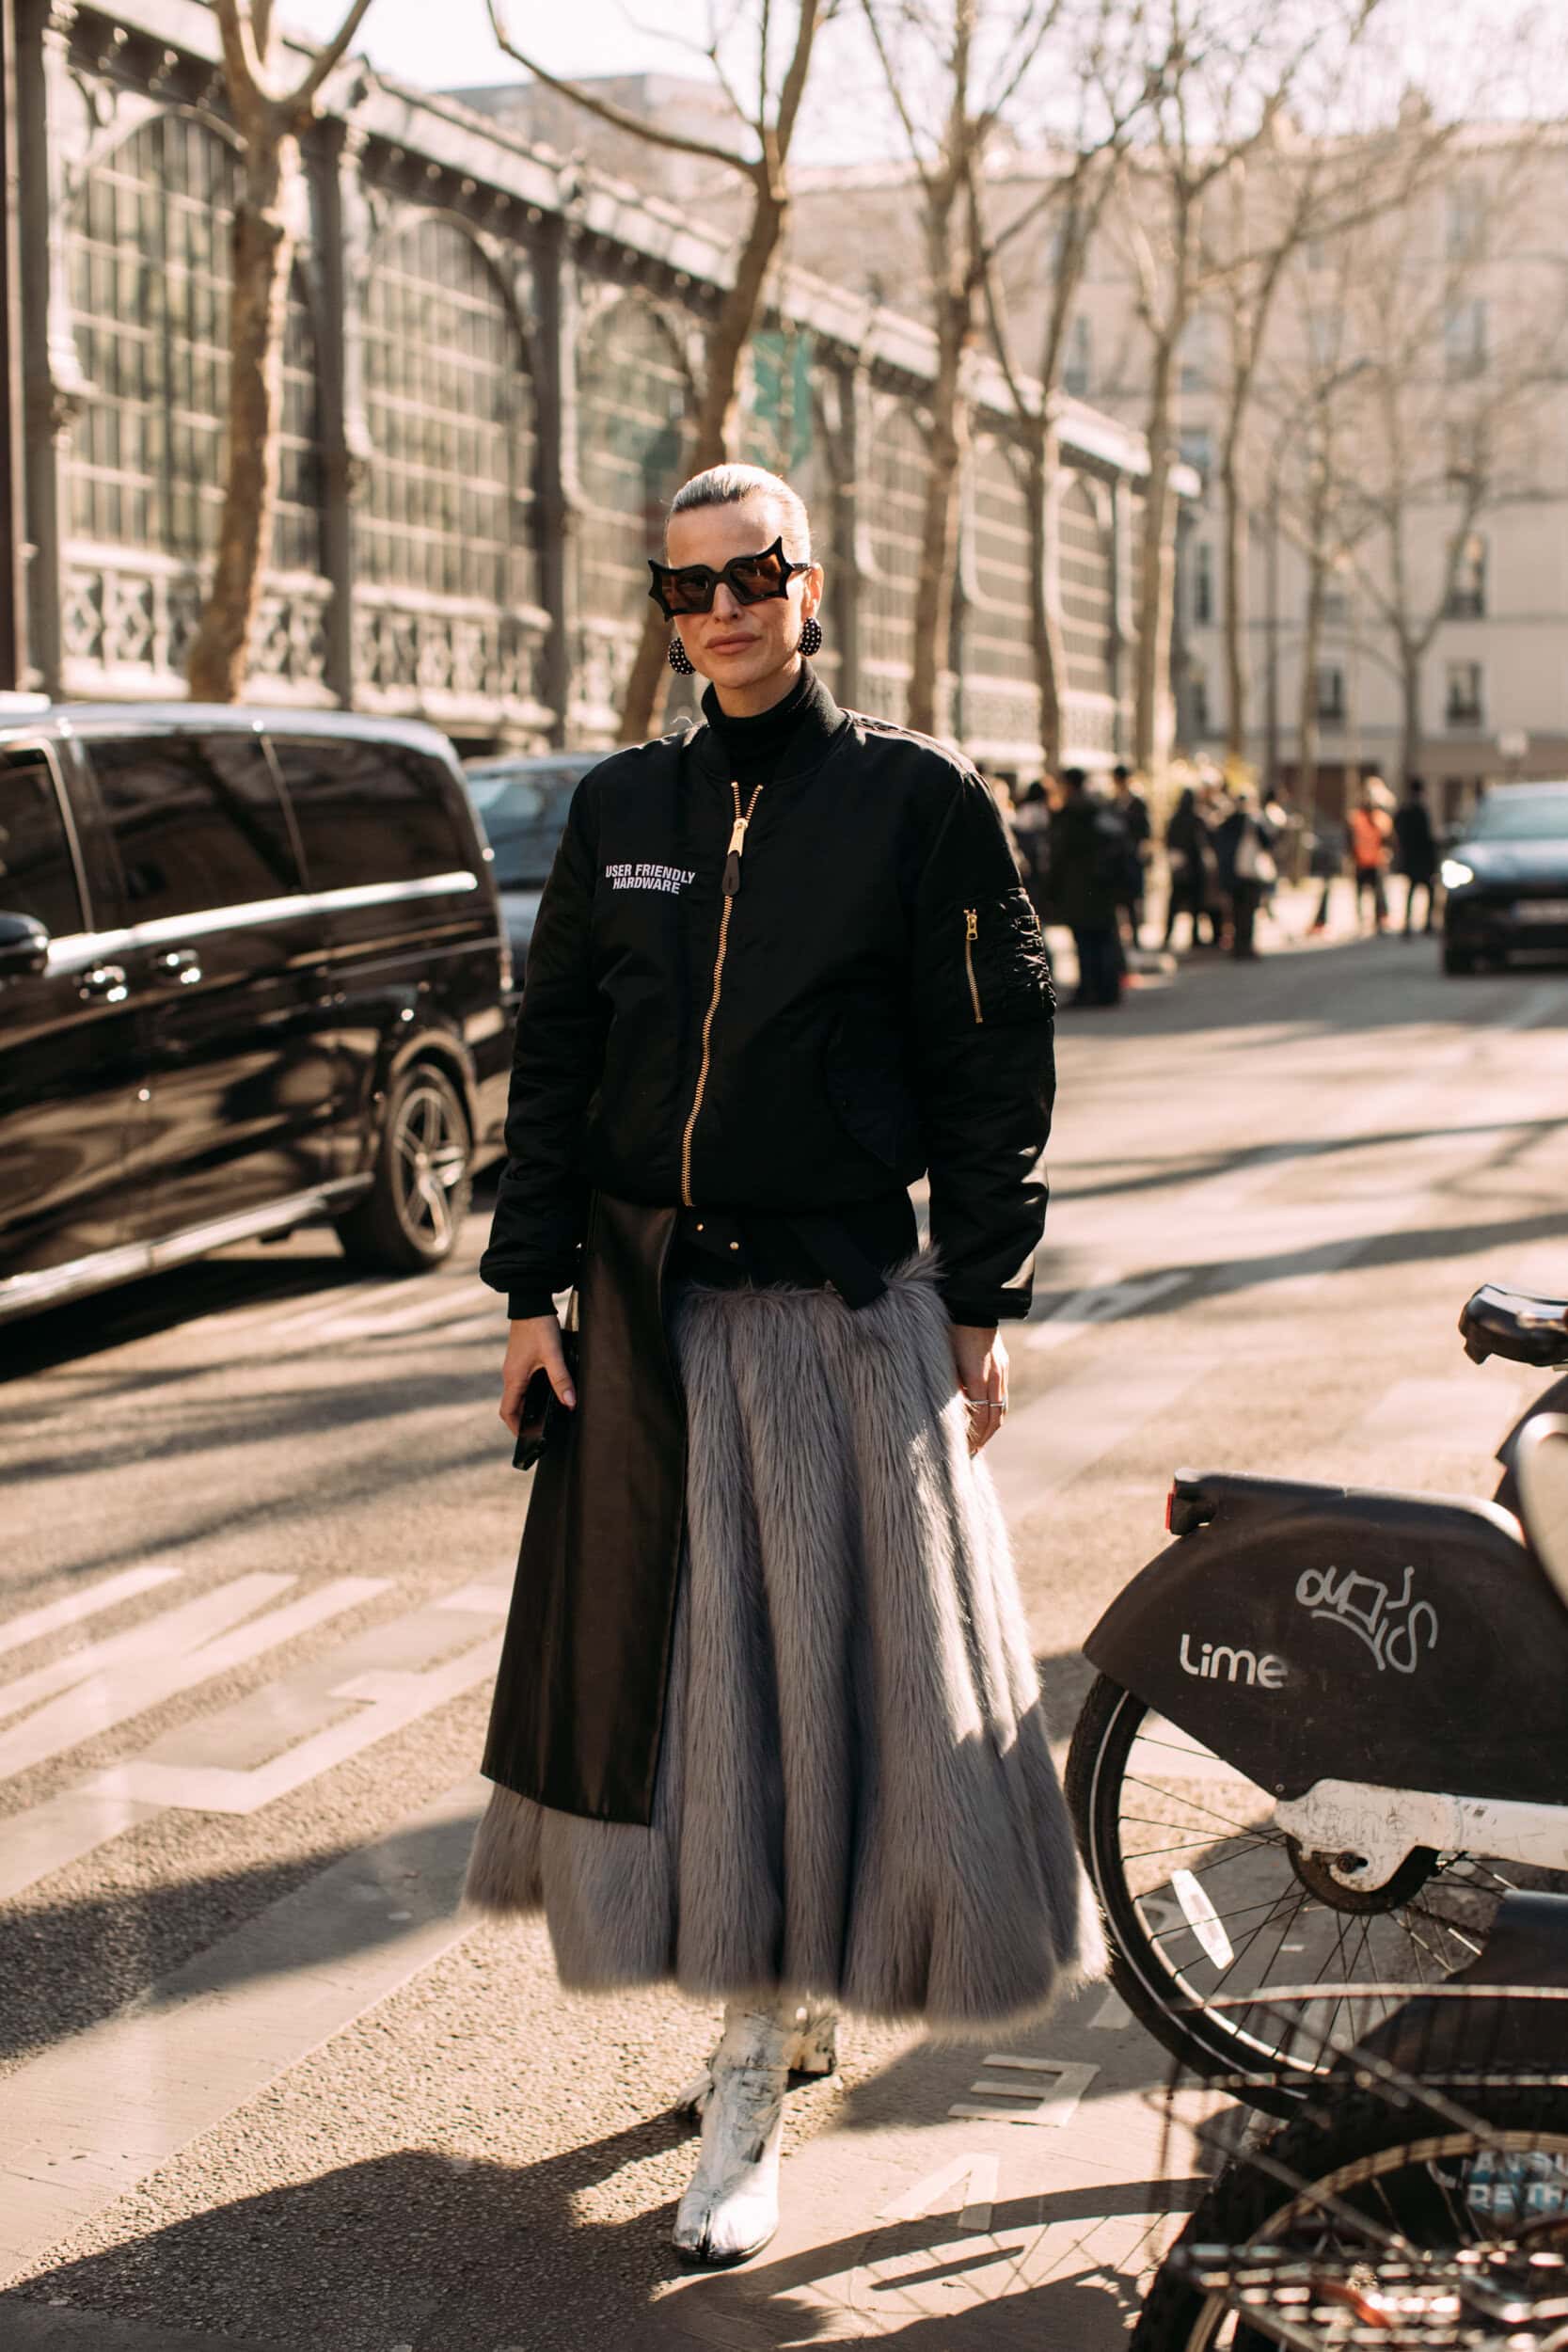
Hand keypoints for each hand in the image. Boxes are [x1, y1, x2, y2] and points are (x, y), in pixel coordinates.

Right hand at [499, 1313, 574, 1436]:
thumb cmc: (539, 1327)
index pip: (508, 1412)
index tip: (527, 1438)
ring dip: (528, 1406)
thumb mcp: (553, 1354)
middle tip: (540, 1430)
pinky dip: (531, 1393)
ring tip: (545, 1416)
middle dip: (524, 1420)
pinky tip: (547, 1393)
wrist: (530, 1302)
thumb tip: (570, 1403)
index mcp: (514, 1378)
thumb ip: (561, 1378)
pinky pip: (523, 1383)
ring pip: (518, 1394)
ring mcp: (515, 1368)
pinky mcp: (521, 1360)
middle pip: (513, 1406)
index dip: (516, 1428)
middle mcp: (510, 1375)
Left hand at [949, 1322, 1007, 1455]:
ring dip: (992, 1428)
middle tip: (971, 1453)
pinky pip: (1002, 1396)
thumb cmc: (950, 1332)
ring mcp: (1001, 1371)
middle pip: (994, 1418)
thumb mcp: (943, 1360)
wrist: (972, 1305)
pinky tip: (988, 1418)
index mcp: (977, 1377)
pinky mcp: (1003, 1365)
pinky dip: (996, 1412)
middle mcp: (994, 1377)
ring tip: (980, 1440)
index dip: (974, 1437)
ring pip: (1001, 1408)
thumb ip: (949, 1386)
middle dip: (984, 1438)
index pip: (980, 1418)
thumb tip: (950, 1410)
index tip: (964, 1451)